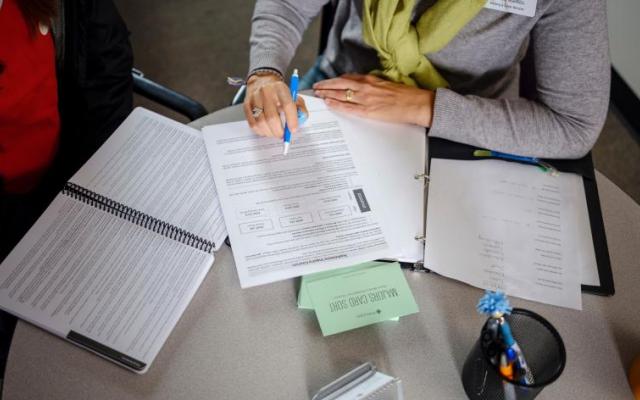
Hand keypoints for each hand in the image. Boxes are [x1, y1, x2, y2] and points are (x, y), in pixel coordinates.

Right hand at [243, 73, 307, 137]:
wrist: (261, 82)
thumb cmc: (279, 93)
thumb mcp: (293, 95)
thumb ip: (300, 107)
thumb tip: (302, 118)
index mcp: (280, 88)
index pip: (287, 105)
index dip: (291, 120)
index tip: (293, 130)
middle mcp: (266, 92)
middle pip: (272, 117)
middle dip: (279, 131)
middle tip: (283, 135)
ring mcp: (254, 98)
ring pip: (261, 122)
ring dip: (269, 132)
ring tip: (275, 133)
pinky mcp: (247, 105)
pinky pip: (252, 124)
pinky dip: (261, 131)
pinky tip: (266, 130)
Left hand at [313, 74, 434, 126]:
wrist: (416, 104)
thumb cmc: (405, 96)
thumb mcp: (386, 85)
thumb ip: (372, 85)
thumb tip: (362, 88)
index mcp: (371, 80)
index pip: (348, 78)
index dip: (335, 80)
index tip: (326, 82)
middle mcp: (366, 87)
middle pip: (340, 84)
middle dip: (326, 85)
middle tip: (315, 87)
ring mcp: (366, 99)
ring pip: (341, 94)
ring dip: (327, 94)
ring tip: (318, 95)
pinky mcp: (368, 111)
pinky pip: (348, 107)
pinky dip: (337, 105)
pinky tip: (329, 104)